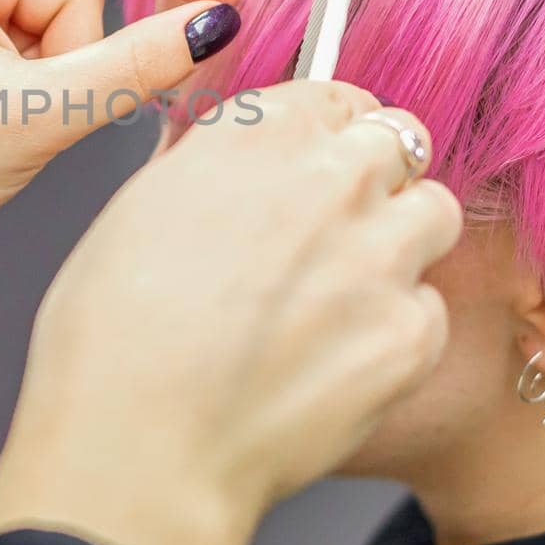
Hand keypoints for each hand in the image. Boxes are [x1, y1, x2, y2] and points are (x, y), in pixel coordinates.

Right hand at [0, 83, 462, 544]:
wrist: (138, 450)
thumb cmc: (110, 345)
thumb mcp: (133, 216)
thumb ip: (205, 170)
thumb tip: (233, 165)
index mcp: (251, 136)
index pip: (336, 94)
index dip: (332, 128)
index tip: (326, 155)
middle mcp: (326, 178)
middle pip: (400, 141)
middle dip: (376, 175)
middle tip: (338, 225)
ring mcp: (377, 254)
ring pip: (434, 214)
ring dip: (401, 241)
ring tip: (345, 293)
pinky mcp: (409, 332)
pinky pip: (428, 308)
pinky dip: (395, 329)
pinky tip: (335, 360)